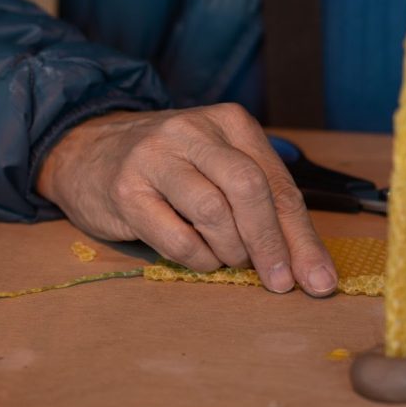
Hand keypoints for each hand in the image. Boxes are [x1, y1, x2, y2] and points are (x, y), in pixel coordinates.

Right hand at [36, 104, 337, 295]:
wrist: (86, 154)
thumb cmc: (169, 170)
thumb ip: (264, 207)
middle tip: (280, 282)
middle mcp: (193, 132)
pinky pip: (176, 238)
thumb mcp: (219, 169)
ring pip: (214, 213)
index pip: (278, 183)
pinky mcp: (126, 190)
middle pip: (249, 190)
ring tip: (228, 258)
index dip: (301, 237)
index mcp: (229, 123)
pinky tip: (199, 258)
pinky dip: (197, 259)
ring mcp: (156, 158)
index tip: (319, 279)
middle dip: (271, 245)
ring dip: (230, 251)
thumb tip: (310, 269)